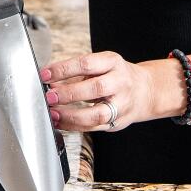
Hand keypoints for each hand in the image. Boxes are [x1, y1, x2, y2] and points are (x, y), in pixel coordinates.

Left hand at [41, 51, 179, 132]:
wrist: (145, 91)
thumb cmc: (116, 75)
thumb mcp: (101, 64)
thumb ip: (76, 72)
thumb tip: (49, 80)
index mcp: (113, 63)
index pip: (86, 64)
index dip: (63, 69)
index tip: (45, 74)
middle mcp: (120, 83)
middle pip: (94, 88)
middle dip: (68, 93)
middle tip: (49, 96)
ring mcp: (121, 105)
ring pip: (97, 114)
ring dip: (71, 115)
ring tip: (53, 113)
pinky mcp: (117, 122)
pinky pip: (94, 127)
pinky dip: (74, 126)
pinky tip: (61, 122)